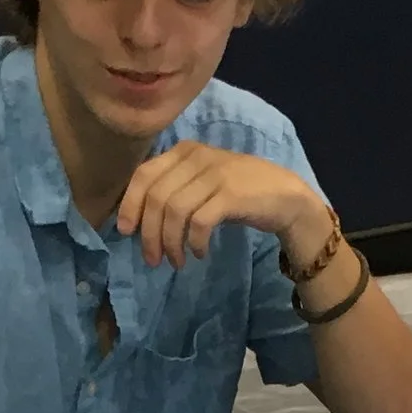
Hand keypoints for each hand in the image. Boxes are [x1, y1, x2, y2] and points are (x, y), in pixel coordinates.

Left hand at [114, 144, 324, 271]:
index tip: (125, 231)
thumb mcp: (202, 182)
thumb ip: (173, 189)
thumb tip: (138, 218)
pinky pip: (199, 222)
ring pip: (174, 211)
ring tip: (176, 262)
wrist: (285, 196)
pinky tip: (199, 254)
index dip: (129, 205)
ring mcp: (214, 174)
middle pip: (156, 197)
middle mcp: (196, 157)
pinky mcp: (231, 195)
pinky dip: (194, 242)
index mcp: (184, 151)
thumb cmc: (239, 192)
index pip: (144, 175)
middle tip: (152, 259)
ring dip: (170, 243)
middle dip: (149, 233)